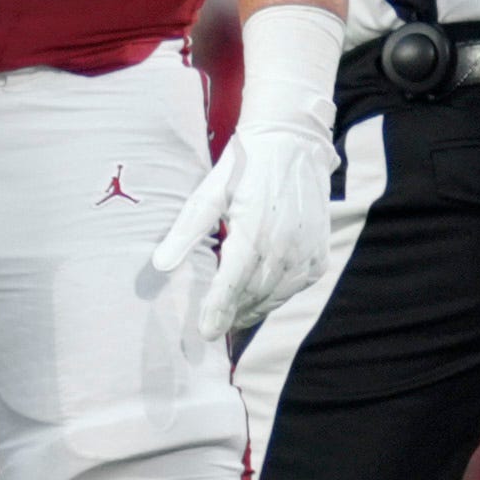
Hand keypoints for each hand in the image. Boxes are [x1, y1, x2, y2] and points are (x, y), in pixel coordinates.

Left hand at [154, 121, 335, 337]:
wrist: (292, 145)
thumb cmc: (242, 169)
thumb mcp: (208, 195)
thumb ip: (185, 233)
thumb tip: (159, 265)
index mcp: (253, 233)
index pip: (231, 284)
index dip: (217, 311)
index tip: (205, 334)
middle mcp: (284, 247)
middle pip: (253, 295)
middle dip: (232, 314)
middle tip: (213, 327)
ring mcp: (306, 251)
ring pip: (277, 295)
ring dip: (254, 309)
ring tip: (232, 318)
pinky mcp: (319, 252)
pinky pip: (298, 285)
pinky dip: (278, 295)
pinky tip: (261, 297)